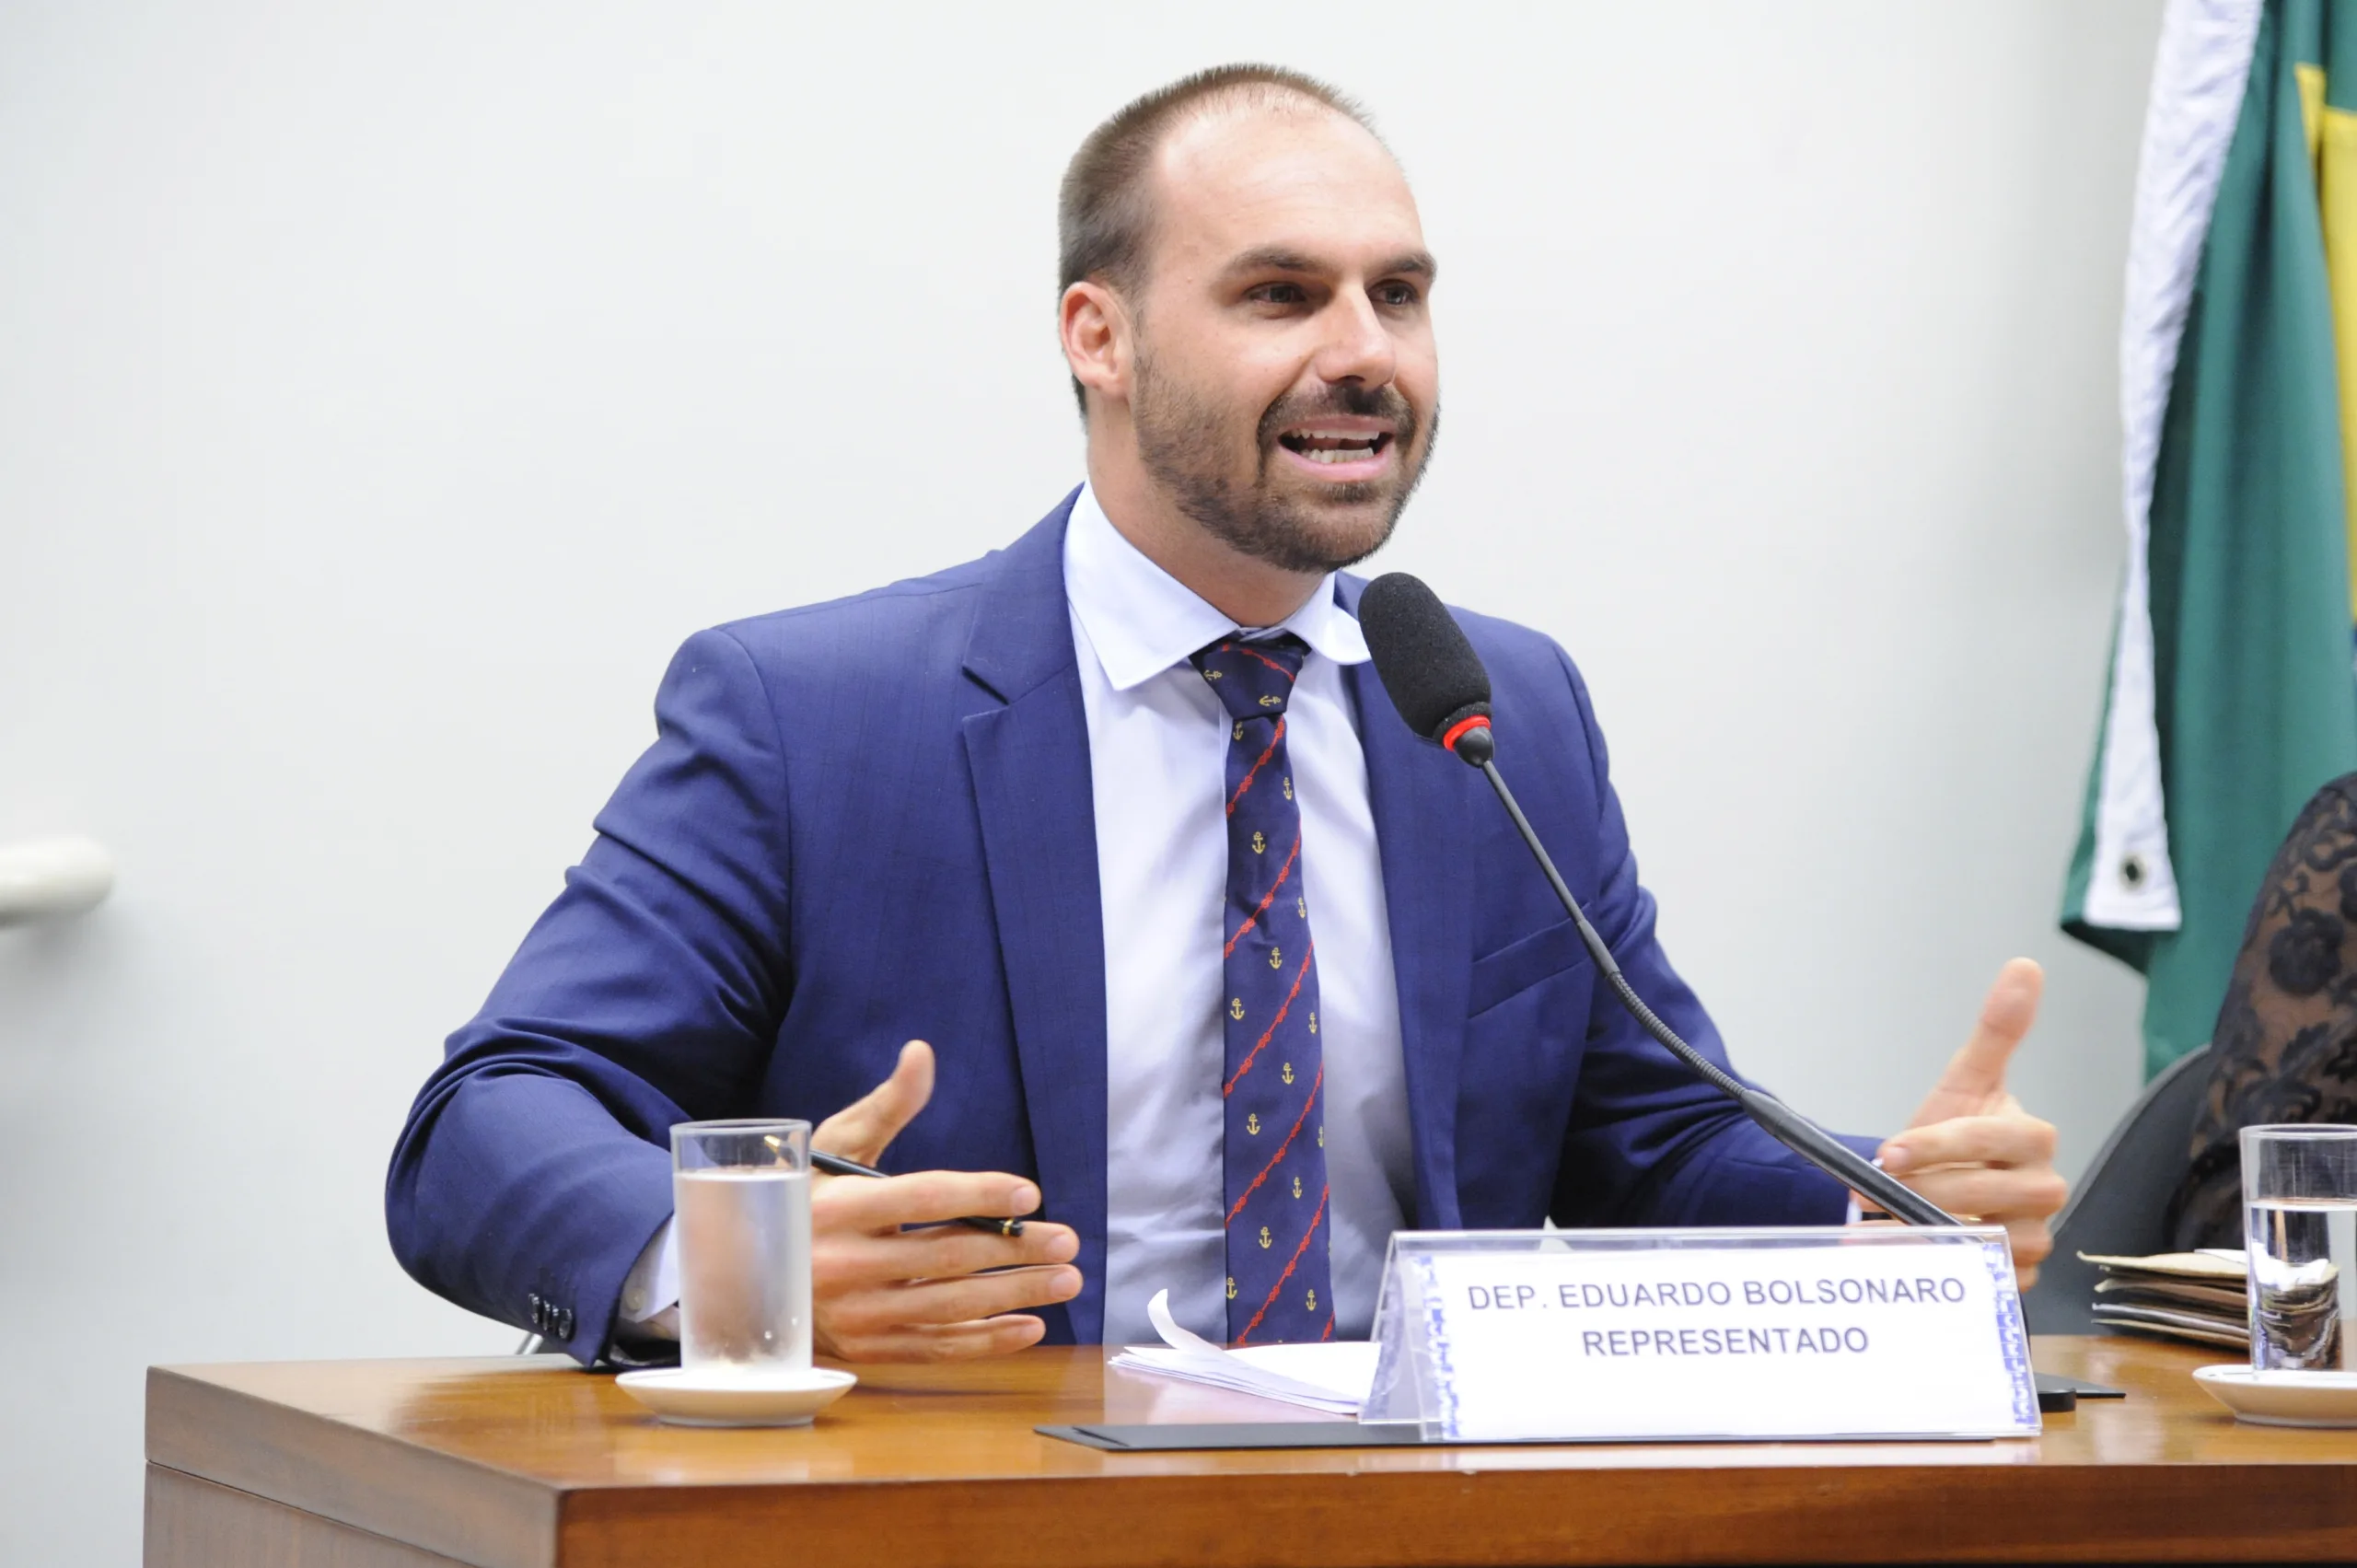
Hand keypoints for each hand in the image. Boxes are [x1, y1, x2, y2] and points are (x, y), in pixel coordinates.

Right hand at [808, 1040, 1081, 1361]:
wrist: (746, 1276)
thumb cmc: (805, 1199)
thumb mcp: (834, 1147)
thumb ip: (886, 1106)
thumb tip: (922, 1053)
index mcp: (837, 1207)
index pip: (922, 1198)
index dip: (980, 1193)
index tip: (1030, 1192)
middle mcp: (843, 1264)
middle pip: (947, 1256)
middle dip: (1016, 1249)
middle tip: (1068, 1239)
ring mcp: (855, 1314)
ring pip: (950, 1305)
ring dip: (1016, 1295)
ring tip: (1066, 1279)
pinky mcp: (867, 1349)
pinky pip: (936, 1348)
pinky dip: (986, 1342)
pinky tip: (1031, 1326)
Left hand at [1873, 959, 2068, 1289]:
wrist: (1934, 1186)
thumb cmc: (1952, 1133)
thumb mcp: (1965, 1081)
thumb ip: (1996, 1029)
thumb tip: (2024, 967)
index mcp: (2035, 1140)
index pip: (1995, 1140)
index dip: (1942, 1145)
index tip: (1891, 1150)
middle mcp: (2046, 1190)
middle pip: (1993, 1195)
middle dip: (1930, 1189)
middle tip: (1880, 1187)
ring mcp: (2037, 1236)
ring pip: (1991, 1241)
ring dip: (1930, 1231)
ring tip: (1885, 1220)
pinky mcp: (2018, 1277)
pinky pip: (1984, 1279)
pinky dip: (1943, 1269)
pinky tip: (1909, 1254)